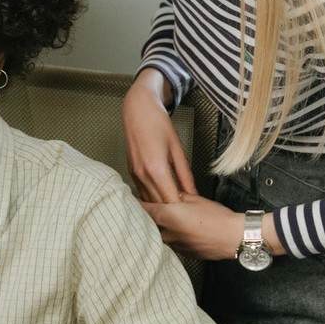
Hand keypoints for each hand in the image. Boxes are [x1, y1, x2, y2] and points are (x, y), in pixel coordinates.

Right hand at [123, 70, 196, 201]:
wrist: (137, 111)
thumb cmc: (159, 125)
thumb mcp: (178, 149)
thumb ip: (185, 174)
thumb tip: (193, 193)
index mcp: (156, 169)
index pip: (170, 200)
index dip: (182, 208)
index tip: (192, 211)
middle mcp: (142, 175)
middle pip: (159, 203)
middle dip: (173, 210)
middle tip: (186, 212)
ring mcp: (134, 174)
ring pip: (149, 200)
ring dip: (162, 205)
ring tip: (176, 206)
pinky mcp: (131, 172)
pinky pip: (142, 191)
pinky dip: (153, 197)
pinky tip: (163, 196)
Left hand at [140, 193, 246, 259]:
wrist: (235, 237)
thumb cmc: (218, 217)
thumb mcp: (196, 200)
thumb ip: (177, 196)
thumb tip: (169, 194)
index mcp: (168, 216)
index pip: (144, 209)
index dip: (137, 203)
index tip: (132, 199)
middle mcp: (168, 233)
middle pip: (148, 225)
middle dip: (146, 219)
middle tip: (147, 211)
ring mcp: (175, 245)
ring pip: (160, 237)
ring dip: (159, 230)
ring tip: (165, 223)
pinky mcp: (184, 254)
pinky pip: (172, 245)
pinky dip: (172, 239)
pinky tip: (179, 233)